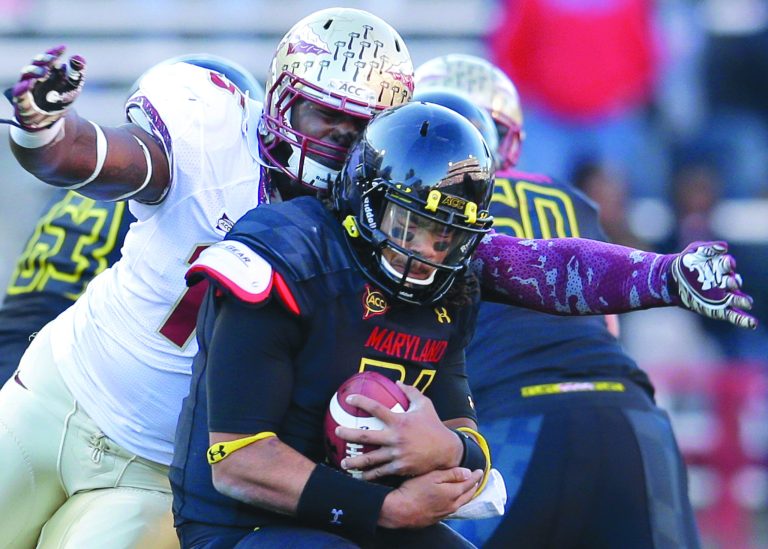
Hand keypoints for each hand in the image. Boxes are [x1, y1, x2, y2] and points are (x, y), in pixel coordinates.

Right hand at [11, 45, 85, 130]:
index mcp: (48, 71)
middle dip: (43, 60)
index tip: (64, 48)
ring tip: (44, 72)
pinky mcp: (22, 100)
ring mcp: (28, 87)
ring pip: (26, 75)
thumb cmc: (60, 100)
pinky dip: (23, 87)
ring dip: (34, 72)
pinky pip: (19, 92)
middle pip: (36, 64)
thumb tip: (79, 58)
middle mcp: (36, 77)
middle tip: (53, 60)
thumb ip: (77, 74)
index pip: (49, 58)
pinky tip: (29, 84)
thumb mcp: (72, 88)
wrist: (52, 120)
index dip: (55, 52)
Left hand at [336, 382, 462, 479]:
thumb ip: (411, 392)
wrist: (447, 450)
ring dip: (354, 461)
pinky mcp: (400, 468)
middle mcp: (396, 438)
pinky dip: (369, 475)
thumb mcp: (425, 405)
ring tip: (343, 462)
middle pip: (366, 436)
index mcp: (400, 421)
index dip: (361, 402)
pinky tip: (359, 477)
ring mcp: (397, 454)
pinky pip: (381, 472)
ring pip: (370, 459)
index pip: (376, 408)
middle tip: (337, 431)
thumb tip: (398, 381)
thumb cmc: (434, 425)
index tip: (349, 399)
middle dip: (349, 433)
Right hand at [378, 467, 482, 528]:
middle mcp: (452, 505)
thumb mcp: (433, 476)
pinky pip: (454, 508)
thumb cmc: (414, 490)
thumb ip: (451, 474)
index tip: (480, 470)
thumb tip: (468, 472)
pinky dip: (459, 502)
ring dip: (467, 494)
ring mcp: (445, 513)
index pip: (469, 483)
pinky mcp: (438, 517)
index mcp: (453, 493)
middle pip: (468, 495)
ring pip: (462, 503)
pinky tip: (455, 500)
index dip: (475, 476)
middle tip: (478, 479)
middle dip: (474, 486)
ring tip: (470, 488)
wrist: (401, 510)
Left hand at [671, 241, 756, 328]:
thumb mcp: (695, 250)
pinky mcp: (719, 310)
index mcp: (722, 267)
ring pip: (736, 299)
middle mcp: (726, 282)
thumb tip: (725, 246)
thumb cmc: (687, 261)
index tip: (728, 263)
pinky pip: (734, 316)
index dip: (728, 264)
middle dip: (734, 282)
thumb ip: (709, 247)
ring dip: (742, 301)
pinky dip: (743, 320)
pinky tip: (752, 323)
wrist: (671, 278)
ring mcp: (723, 296)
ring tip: (747, 303)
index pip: (728, 265)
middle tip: (733, 282)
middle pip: (734, 282)